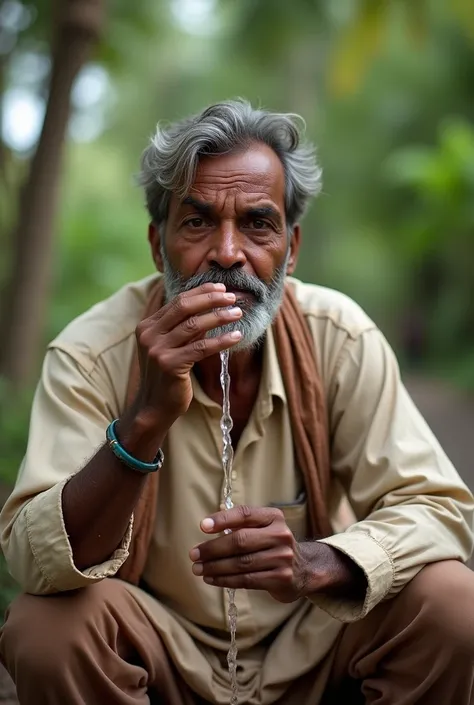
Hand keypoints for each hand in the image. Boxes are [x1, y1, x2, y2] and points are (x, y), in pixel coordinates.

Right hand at [134, 283, 241, 422]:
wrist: (154, 406)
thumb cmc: (167, 376)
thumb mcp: (172, 346)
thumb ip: (185, 328)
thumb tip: (211, 307)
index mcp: (147, 326)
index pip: (177, 301)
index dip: (201, 292)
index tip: (221, 288)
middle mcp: (149, 335)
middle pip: (184, 307)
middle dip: (210, 299)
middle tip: (232, 297)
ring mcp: (157, 350)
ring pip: (193, 325)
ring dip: (219, 317)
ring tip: (237, 313)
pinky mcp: (170, 365)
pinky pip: (201, 347)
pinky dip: (221, 340)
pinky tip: (236, 336)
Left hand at [189, 505, 311, 602]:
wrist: (304, 569)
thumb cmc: (273, 545)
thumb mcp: (264, 528)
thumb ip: (242, 525)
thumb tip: (208, 526)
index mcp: (274, 517)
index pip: (245, 514)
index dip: (223, 519)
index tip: (202, 526)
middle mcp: (280, 535)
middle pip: (240, 541)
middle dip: (212, 548)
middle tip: (194, 554)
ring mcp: (282, 558)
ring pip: (241, 563)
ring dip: (215, 567)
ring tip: (198, 568)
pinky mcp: (280, 578)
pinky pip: (246, 580)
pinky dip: (225, 580)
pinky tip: (212, 578)